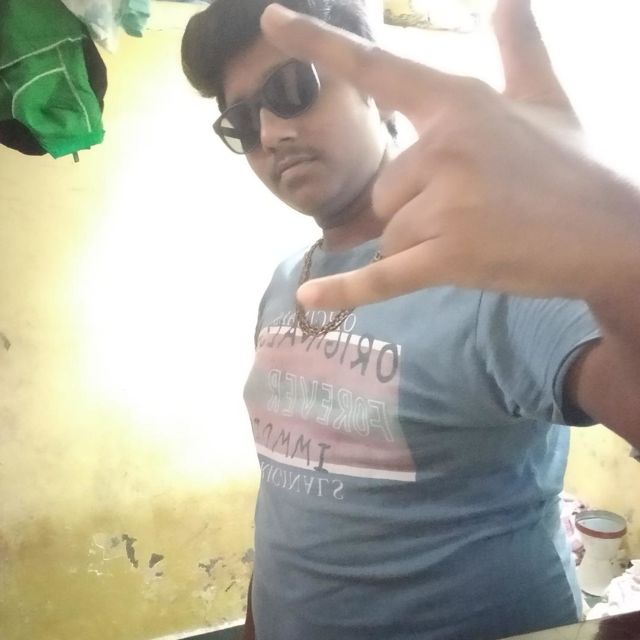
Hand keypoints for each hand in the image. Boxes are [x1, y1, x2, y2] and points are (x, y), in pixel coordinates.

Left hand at [261, 1, 639, 308]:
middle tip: (474, 211)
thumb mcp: (549, 96)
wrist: (610, 234)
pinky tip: (310, 298)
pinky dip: (346, 291)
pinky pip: (382, 277)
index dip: (319, 43)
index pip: (376, 69)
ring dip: (420, 242)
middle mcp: (443, 147)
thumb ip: (521, 47)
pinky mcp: (449, 257)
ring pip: (389, 232)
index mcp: (457, 103)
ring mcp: (445, 204)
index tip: (269, 21)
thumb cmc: (575, 166)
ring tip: (477, 236)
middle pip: (382, 190)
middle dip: (415, 208)